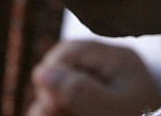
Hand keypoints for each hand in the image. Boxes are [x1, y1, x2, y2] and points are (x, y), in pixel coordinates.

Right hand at [28, 40, 160, 115]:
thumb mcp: (112, 110)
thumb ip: (79, 91)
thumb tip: (41, 72)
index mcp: (119, 59)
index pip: (71, 50)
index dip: (52, 72)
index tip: (50, 101)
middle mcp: (110, 67)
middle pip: (62, 66)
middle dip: (50, 89)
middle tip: (53, 111)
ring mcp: (104, 84)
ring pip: (61, 84)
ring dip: (51, 103)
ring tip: (56, 115)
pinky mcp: (98, 100)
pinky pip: (69, 99)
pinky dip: (60, 108)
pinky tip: (61, 114)